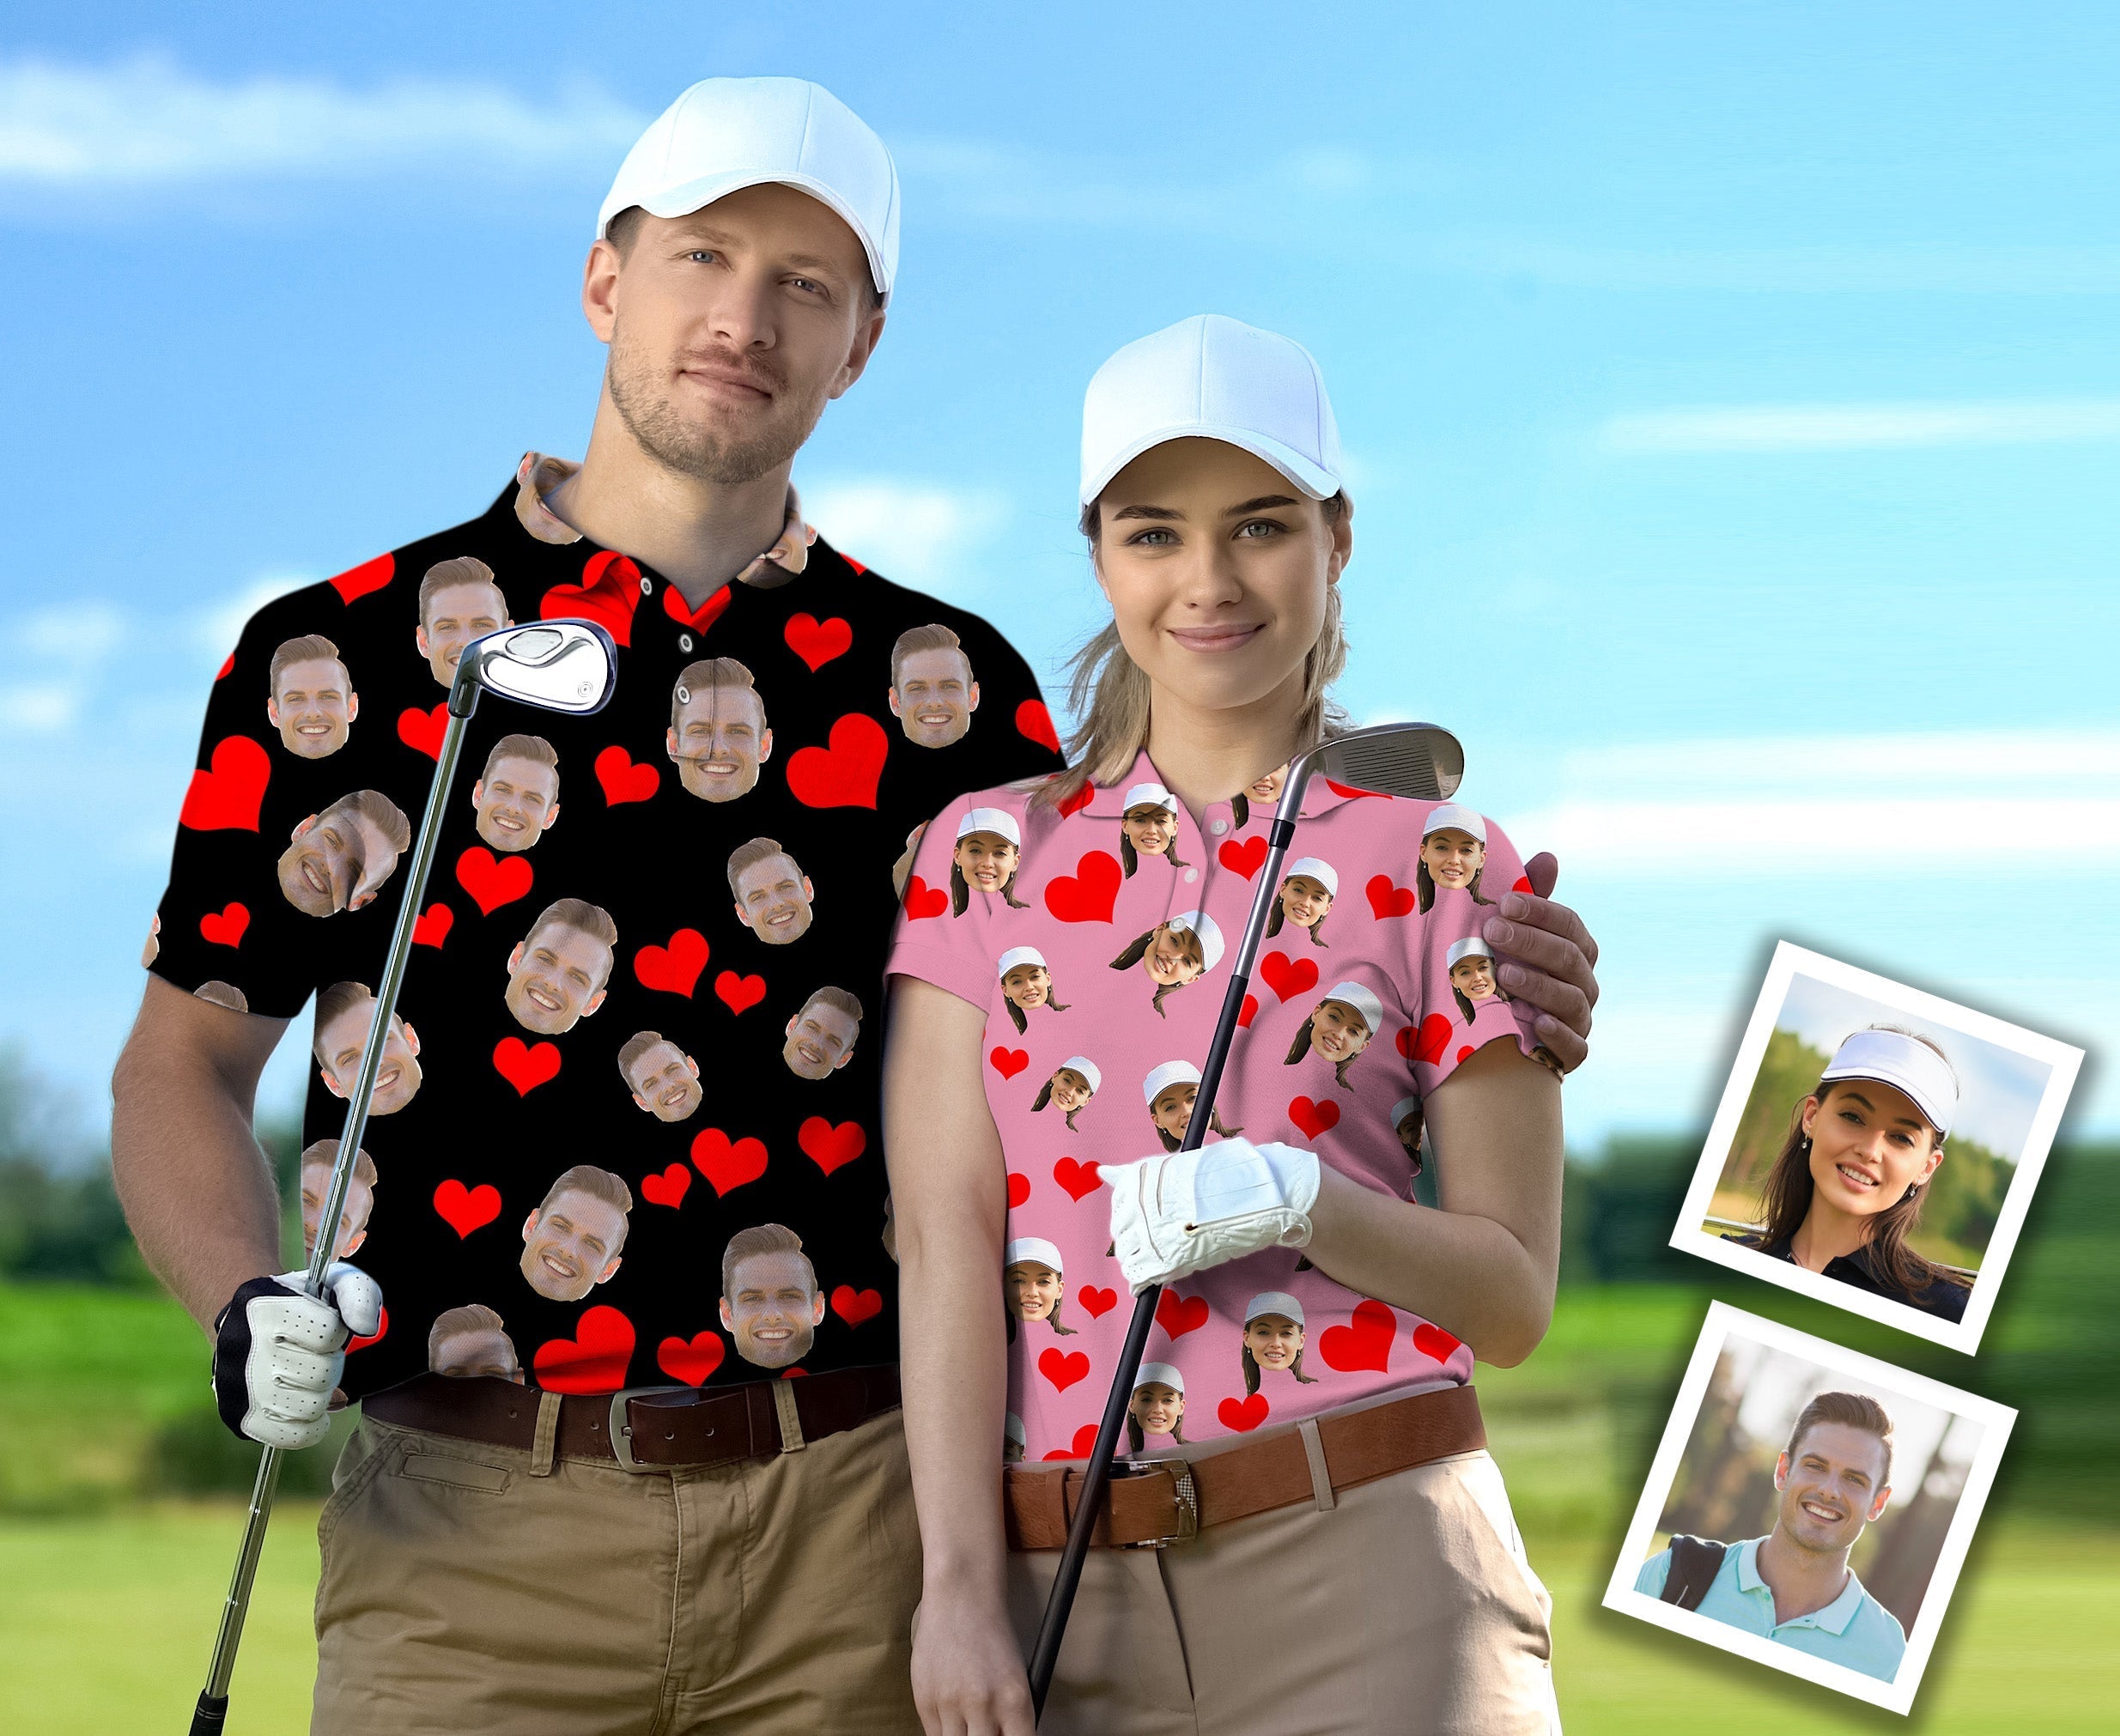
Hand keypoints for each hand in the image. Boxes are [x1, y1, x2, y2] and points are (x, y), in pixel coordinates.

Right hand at [211, 1263, 383, 1448]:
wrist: (245, 1323)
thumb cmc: (300, 1304)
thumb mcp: (332, 1283)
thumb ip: (360, 1295)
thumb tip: (366, 1328)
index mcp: (267, 1309)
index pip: (329, 1333)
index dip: (336, 1332)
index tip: (325, 1328)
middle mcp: (247, 1350)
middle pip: (322, 1374)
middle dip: (330, 1364)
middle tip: (317, 1356)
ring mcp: (239, 1389)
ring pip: (311, 1408)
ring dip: (320, 1394)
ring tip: (308, 1379)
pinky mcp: (240, 1418)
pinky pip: (294, 1436)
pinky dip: (310, 1426)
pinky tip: (306, 1404)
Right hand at [912, 1585, 1034, 1735]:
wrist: (960, 1599)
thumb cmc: (992, 1635)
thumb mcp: (1016, 1677)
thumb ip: (1010, 1716)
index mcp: (1014, 1699)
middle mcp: (983, 1705)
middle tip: (985, 1729)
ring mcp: (951, 1704)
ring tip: (969, 1721)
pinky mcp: (924, 1700)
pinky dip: (945, 1731)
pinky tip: (952, 1715)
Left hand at [1106, 1137, 1319, 1291]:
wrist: (1258, 1194)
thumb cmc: (1222, 1178)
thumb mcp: (1176, 1167)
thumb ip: (1137, 1175)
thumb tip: (1101, 1171)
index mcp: (1139, 1178)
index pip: (1119, 1207)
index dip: (1132, 1219)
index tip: (1148, 1222)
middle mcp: (1139, 1204)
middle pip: (1120, 1233)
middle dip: (1134, 1240)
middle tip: (1160, 1241)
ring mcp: (1152, 1233)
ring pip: (1128, 1256)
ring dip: (1139, 1261)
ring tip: (1161, 1258)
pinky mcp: (1167, 1260)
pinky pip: (1141, 1276)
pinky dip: (1142, 1281)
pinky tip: (1147, 1282)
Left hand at [1481, 852, 1598, 1072]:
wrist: (1501, 1031)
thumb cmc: (1509, 969)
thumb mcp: (1515, 934)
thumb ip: (1530, 899)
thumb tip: (1548, 857)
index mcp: (1576, 949)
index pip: (1569, 924)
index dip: (1539, 911)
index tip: (1503, 902)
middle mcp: (1584, 983)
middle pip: (1568, 959)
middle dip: (1531, 943)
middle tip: (1492, 932)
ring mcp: (1580, 1019)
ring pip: (1571, 1000)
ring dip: (1538, 985)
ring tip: (1504, 975)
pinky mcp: (1571, 1054)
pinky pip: (1575, 1048)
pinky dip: (1559, 1035)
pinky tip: (1536, 1023)